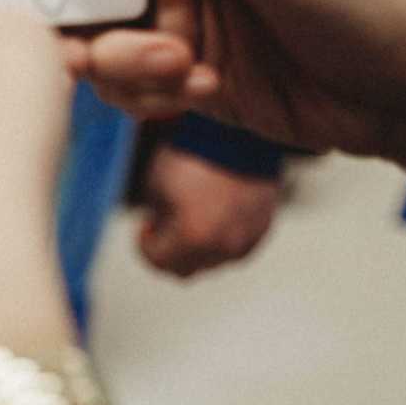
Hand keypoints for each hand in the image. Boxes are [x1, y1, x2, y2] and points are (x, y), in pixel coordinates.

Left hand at [135, 145, 277, 276]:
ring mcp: (247, 241)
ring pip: (212, 262)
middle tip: (161, 227)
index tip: (143, 227)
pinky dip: (219, 240)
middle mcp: (224, 248)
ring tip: (189, 215)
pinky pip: (235, 249)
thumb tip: (157, 231)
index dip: (144, 246)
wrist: (235, 134)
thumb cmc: (189, 157)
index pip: (158, 262)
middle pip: (185, 271)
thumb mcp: (155, 186)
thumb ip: (155, 219)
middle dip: (168, 253)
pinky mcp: (262, 231)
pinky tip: (212, 213)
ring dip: (195, 249)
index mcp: (193, 237)